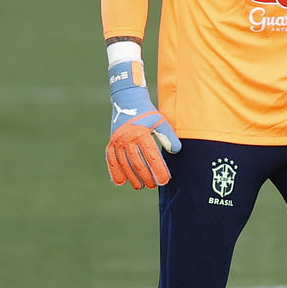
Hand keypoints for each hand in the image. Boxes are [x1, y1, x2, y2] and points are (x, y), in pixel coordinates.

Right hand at [107, 56, 179, 188]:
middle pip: (137, 163)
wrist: (127, 100)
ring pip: (124, 164)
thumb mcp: (161, 121)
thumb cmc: (147, 113)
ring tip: (139, 186)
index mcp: (141, 133)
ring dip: (131, 177)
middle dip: (145, 177)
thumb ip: (169, 136)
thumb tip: (175, 151)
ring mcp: (117, 141)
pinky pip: (111, 160)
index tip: (164, 180)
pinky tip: (120, 182)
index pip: (151, 157)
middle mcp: (127, 138)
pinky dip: (114, 171)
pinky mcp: (111, 143)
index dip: (158, 170)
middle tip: (153, 186)